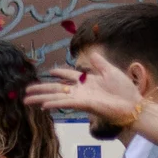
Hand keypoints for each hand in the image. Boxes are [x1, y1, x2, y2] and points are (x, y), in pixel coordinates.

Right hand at [24, 64, 146, 125]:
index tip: (49, 71)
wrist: (131, 103)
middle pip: (56, 88)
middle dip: (41, 88)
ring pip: (56, 97)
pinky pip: (65, 103)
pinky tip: (43, 105)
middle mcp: (80, 90)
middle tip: (26, 90)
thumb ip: (99, 63)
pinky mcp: (82, 105)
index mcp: (86, 81)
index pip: (68, 75)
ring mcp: (79, 98)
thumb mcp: (111, 71)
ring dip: (40, 98)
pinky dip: (54, 103)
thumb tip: (92, 53)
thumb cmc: (123, 89)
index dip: (59, 72)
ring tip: (26, 100)